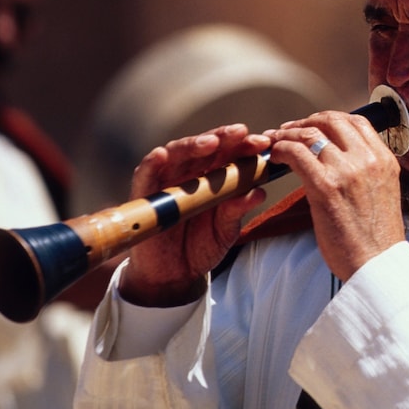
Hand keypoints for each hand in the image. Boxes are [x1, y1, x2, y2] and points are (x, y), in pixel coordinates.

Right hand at [119, 124, 270, 306]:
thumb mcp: (226, 229)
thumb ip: (237, 210)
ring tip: (211, 142)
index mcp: (213, 175)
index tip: (263, 144)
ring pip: (177, 153)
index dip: (245, 146)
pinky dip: (153, 163)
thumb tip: (259, 192)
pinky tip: (162, 155)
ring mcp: (166, 179)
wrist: (174, 274)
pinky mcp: (144, 193)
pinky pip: (146, 173)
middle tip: (241, 133)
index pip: (229, 153)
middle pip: (206, 147)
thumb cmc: (201, 245)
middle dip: (224, 138)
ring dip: (193, 145)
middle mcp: (190, 172)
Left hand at [266, 110, 404, 280]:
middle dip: (307, 121)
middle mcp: (368, 160)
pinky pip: (297, 153)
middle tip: (289, 130)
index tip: (315, 126)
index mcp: (385, 160)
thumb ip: (366, 171)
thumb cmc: (375, 238)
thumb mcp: (382, 193)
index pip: (357, 121)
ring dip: (287, 134)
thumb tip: (340, 159)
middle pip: (332, 120)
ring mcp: (347, 171)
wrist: (376, 266)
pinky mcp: (326, 186)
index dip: (331, 119)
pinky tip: (275, 157)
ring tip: (274, 141)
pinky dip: (281, 149)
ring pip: (310, 134)